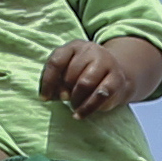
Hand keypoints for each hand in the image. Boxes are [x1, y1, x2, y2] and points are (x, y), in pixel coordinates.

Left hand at [46, 36, 161, 118]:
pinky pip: (100, 95)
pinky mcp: (116, 78)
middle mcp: (91, 50)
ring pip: (85, 83)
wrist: (115, 74)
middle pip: (71, 74)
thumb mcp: (68, 73)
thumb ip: (56, 82)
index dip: (48, 81)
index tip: (44, 98)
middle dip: (65, 91)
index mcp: (74, 46)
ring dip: (76, 100)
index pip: (56, 61)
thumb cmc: (84, 74)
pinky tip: (80, 114)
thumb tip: (50, 96)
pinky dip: (87, 108)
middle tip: (65, 100)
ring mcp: (106, 62)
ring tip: (74, 106)